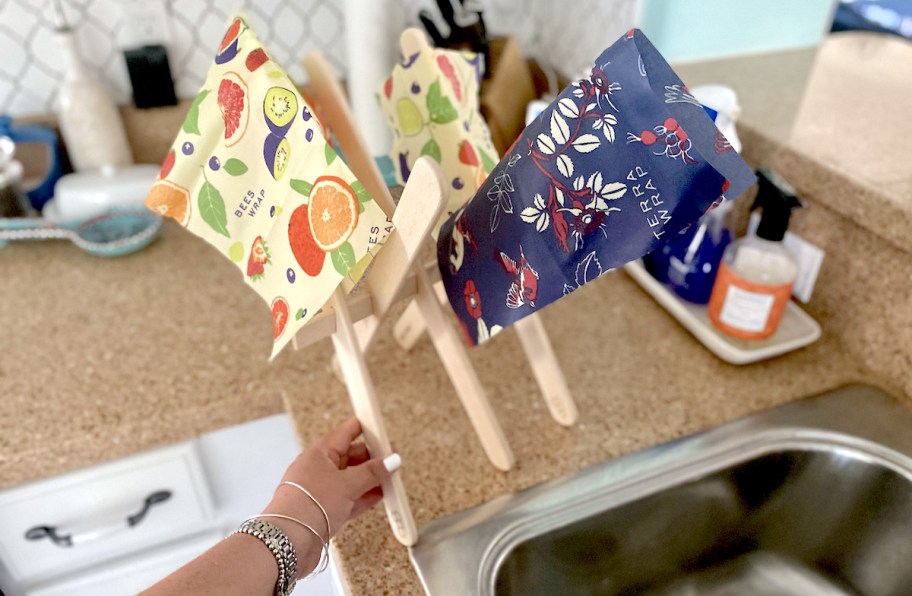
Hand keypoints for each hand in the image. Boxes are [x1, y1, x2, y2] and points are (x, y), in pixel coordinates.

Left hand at [262, 417, 397, 575]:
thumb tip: (389, 460)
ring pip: (351, 479)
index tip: (379, 425)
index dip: (363, 427)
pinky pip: (349, 499)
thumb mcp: (347, 484)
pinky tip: (379, 496)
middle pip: (350, 457)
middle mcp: (317, 471)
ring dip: (371, 479)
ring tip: (390, 477)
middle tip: (392, 457)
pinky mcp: (324, 511)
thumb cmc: (307, 507)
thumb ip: (372, 472)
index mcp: (318, 455)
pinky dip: (364, 496)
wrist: (289, 542)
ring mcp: (321, 492)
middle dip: (372, 457)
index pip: (344, 433)